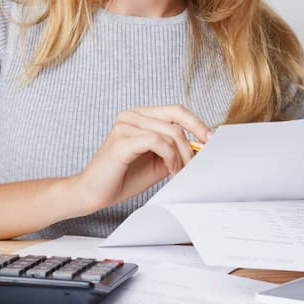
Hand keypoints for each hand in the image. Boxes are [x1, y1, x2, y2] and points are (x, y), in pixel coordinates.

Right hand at [70, 105, 211, 214]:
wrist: (93, 193)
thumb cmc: (123, 177)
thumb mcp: (158, 162)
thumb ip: (176, 151)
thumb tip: (202, 147)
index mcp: (140, 115)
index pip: (176, 110)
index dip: (197, 123)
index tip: (210, 140)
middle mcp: (131, 115)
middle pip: (175, 119)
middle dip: (191, 143)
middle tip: (196, 163)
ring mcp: (124, 125)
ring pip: (168, 132)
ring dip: (181, 155)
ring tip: (178, 172)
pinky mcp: (121, 140)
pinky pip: (156, 142)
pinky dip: (169, 157)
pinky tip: (170, 170)